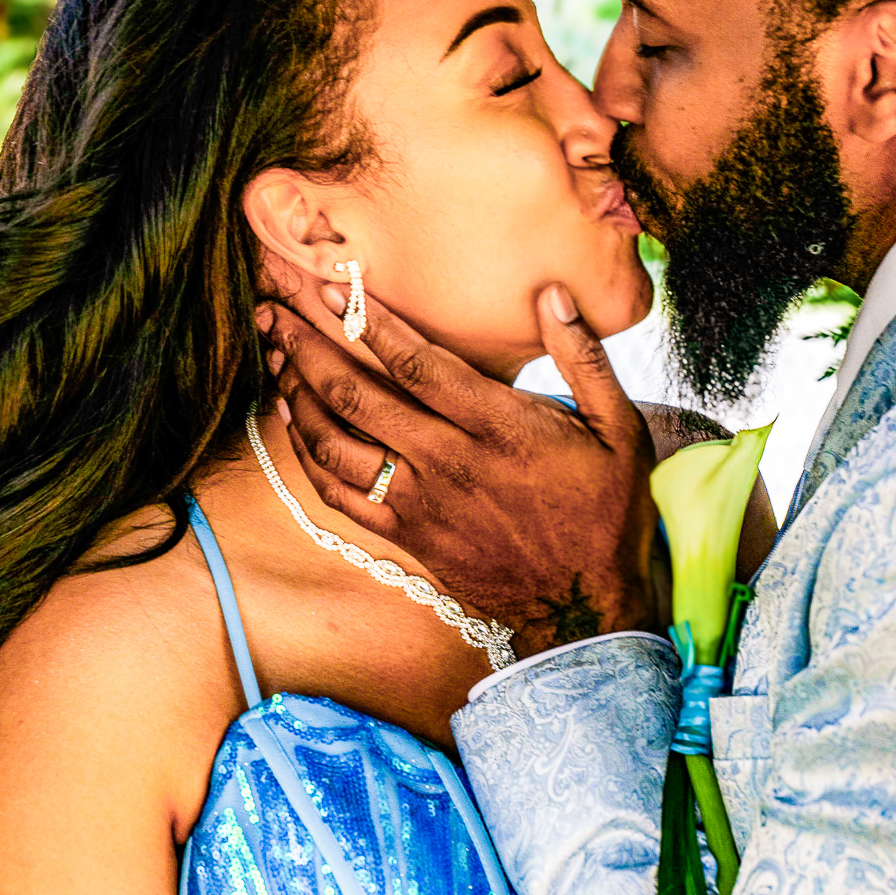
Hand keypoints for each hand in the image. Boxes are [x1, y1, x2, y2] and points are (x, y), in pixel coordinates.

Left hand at [258, 281, 658, 655]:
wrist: (584, 605)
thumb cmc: (606, 512)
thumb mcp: (621, 430)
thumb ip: (585, 359)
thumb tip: (552, 294)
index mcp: (499, 428)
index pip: (417, 364)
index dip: (371, 323)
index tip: (336, 289)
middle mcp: (450, 463)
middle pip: (360, 396)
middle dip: (311, 348)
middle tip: (277, 312)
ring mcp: (422, 503)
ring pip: (337, 443)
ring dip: (298, 396)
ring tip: (275, 356)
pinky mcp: (407, 536)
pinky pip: (339, 495)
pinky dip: (308, 455)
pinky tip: (294, 424)